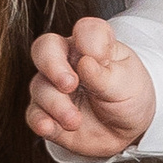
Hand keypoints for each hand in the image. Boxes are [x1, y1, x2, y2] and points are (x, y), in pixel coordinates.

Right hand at [26, 16, 155, 160]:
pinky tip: (48, 126)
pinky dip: (39, 120)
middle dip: (52, 65)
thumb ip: (104, 74)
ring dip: (55, 104)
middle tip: (69, 84)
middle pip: (45, 49)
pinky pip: (34, 115)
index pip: (84, 30)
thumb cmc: (128, 97)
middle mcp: (67, 62)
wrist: (128, 132)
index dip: (88, 40)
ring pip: (39, 87)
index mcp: (91, 47)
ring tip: (75, 120)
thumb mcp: (127, 83)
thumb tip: (85, 62)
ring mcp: (54, 88)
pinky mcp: (48, 114)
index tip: (101, 58)